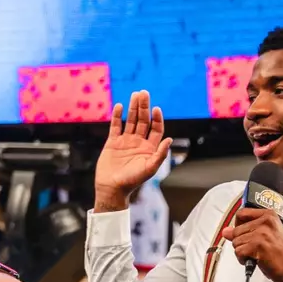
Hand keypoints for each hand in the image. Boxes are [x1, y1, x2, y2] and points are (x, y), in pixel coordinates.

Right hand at [94, 90, 172, 212]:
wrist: (112, 188)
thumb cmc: (132, 181)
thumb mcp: (150, 168)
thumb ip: (160, 154)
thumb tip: (169, 139)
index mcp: (149, 148)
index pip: (155, 128)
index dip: (157, 118)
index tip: (156, 109)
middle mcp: (138, 142)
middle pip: (143, 120)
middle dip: (144, 107)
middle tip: (143, 93)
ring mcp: (125, 141)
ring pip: (130, 120)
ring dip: (133, 108)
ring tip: (135, 95)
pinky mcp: (113, 142)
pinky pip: (115, 126)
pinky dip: (117, 116)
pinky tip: (119, 106)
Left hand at [222, 208, 282, 281]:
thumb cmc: (281, 254)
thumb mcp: (265, 236)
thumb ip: (246, 230)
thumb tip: (226, 231)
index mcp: (269, 215)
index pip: (242, 213)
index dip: (237, 225)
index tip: (243, 233)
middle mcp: (266, 221)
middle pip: (236, 230)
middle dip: (241, 242)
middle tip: (255, 249)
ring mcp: (262, 232)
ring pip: (236, 242)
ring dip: (242, 252)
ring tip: (256, 254)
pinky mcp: (258, 245)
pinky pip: (238, 252)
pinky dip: (243, 259)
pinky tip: (255, 260)